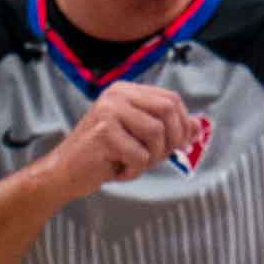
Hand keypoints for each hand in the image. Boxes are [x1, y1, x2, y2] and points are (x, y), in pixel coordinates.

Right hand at [43, 81, 191, 200]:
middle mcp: (117, 94)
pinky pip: (140, 155)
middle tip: (158, 157)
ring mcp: (108, 110)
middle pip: (168, 111)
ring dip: (151, 158)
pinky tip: (118, 170)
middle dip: (172, 140)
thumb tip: (198, 126)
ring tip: (133, 164)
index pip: (172, 99)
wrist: (64, 173)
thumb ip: (169, 128)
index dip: (183, 124)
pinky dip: (134, 171)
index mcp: (127, 90)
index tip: (182, 144)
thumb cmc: (104, 155)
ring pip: (157, 133)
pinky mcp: (103, 132)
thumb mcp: (141, 138)